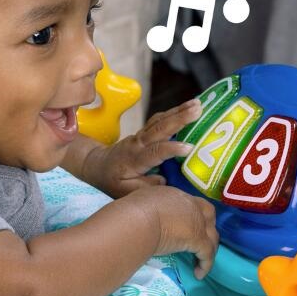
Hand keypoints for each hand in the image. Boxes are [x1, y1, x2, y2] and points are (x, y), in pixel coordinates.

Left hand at [83, 98, 202, 197]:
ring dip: (180, 110)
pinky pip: (160, 119)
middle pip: (160, 128)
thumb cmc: (113, 180)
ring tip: (198, 104)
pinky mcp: (145, 131)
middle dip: (180, 118)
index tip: (189, 147)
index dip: (172, 149)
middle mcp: (139, 143)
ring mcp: (141, 134)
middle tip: (198, 110)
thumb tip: (164, 180)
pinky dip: (175, 112)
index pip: (155, 151)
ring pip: (161, 120)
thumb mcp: (125, 191)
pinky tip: (189, 107)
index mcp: (135, 159)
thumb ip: (145, 187)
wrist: (98, 165)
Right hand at [128, 185, 218, 278]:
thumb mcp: (143, 201)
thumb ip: (150, 205)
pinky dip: (205, 265)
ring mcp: (197, 222)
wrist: (138, 219)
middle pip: (208, 214)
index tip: (187, 225)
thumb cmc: (133, 211)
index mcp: (176, 195)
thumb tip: (146, 212)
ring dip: (209, 247)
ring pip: (212, 235)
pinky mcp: (198, 239)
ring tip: (201, 260)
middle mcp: (190, 205)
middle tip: (200, 240)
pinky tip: (199, 274)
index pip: (191, 203)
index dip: (192, 214)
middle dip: (207, 226)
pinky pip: (208, 254)